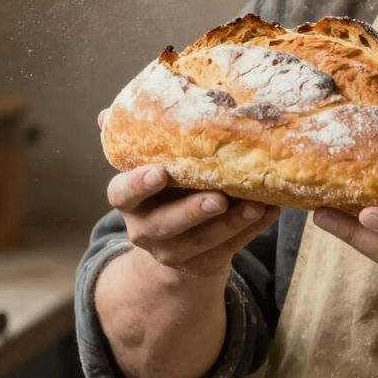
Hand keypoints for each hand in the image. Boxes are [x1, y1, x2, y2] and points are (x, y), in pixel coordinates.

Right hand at [101, 108, 278, 280]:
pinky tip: (270, 210)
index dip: (138, 185)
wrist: (173, 245)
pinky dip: (252, 230)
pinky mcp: (203, 263)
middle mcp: (146, 230)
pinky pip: (229, 248)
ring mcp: (174, 251)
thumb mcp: (147, 168)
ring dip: (232, 223)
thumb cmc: (163, 191)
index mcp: (129, 201)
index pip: (122, 194)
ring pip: (202, 241)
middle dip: (192, 212)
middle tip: (218, 198)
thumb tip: (107, 114)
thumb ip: (135, 141)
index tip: (160, 172)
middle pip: (165, 224)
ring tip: (257, 204)